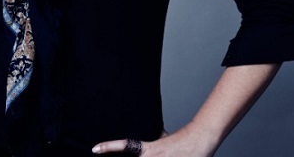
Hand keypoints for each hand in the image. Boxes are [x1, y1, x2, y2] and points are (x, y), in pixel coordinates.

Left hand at [92, 126, 214, 155]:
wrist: (199, 139)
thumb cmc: (181, 141)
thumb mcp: (162, 139)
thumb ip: (150, 144)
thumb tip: (139, 144)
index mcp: (148, 149)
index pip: (125, 146)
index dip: (109, 147)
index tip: (95, 149)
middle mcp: (152, 156)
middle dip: (134, 156)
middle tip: (130, 153)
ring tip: (164, 154)